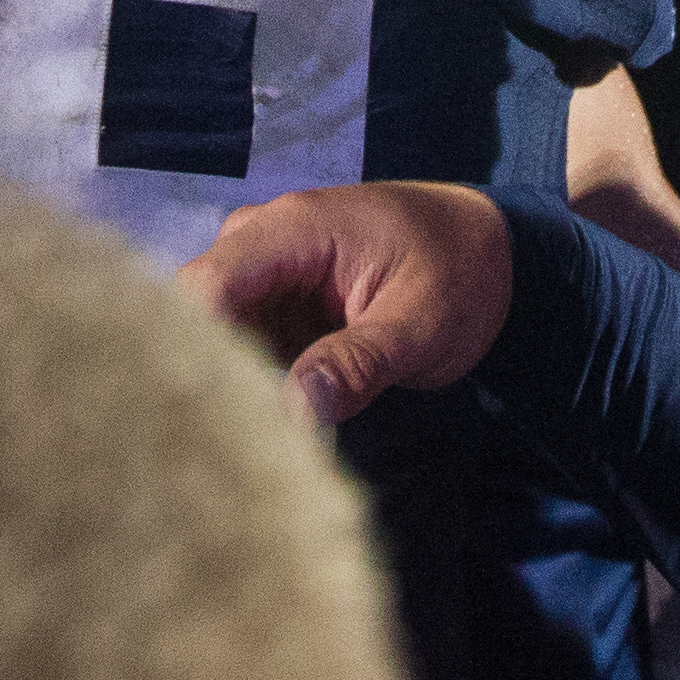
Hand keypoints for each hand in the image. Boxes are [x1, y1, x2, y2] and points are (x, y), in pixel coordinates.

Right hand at [178, 181, 513, 428]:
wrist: (489, 248)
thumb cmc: (462, 273)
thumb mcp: (421, 324)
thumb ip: (358, 363)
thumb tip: (294, 409)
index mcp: (295, 228)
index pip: (206, 285)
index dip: (189, 350)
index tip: (202, 420)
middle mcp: (263, 241)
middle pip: (196, 311)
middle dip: (202, 377)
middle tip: (221, 452)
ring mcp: (267, 272)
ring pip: (213, 333)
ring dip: (225, 385)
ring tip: (241, 450)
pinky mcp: (277, 303)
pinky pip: (241, 344)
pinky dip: (249, 384)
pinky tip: (261, 430)